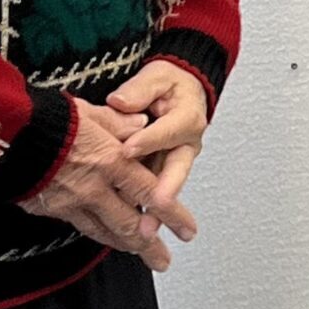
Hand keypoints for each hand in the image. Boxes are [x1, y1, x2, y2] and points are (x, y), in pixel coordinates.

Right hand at [19, 95, 197, 269]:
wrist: (4, 133)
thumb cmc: (46, 118)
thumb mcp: (91, 112)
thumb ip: (119, 122)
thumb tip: (141, 125)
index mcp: (111, 161)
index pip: (151, 194)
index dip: (172, 215)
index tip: (187, 229)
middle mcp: (95, 188)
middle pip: (131, 225)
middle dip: (151, 246)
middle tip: (164, 260)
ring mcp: (71, 202)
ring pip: (105, 232)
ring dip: (126, 246)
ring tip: (141, 256)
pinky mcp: (50, 208)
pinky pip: (80, 226)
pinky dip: (98, 234)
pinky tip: (106, 238)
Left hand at [101, 59, 208, 223]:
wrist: (182, 93)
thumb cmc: (169, 85)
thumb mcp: (157, 76)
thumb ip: (139, 89)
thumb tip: (120, 101)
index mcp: (187, 119)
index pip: (167, 132)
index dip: (147, 140)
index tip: (128, 149)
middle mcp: (185, 146)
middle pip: (176, 172)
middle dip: (164, 195)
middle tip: (153, 209)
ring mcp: (174, 162)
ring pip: (164, 188)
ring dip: (154, 211)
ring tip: (142, 231)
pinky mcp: (163, 172)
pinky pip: (152, 190)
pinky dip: (141, 207)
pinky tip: (128, 226)